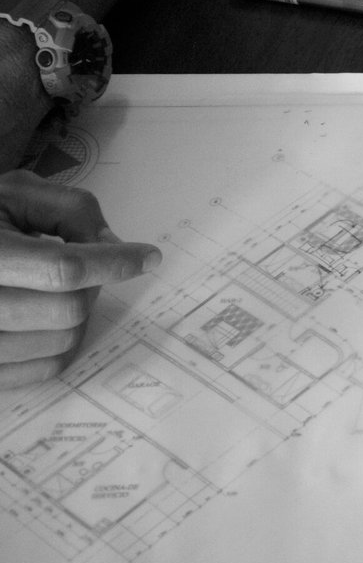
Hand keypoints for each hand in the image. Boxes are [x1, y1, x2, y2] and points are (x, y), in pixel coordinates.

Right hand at [0, 170, 161, 389]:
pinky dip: (60, 343)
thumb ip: (69, 210)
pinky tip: (44, 317)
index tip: (147, 256)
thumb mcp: (14, 193)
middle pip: (69, 309)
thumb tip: (112, 245)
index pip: (64, 268)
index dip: (114, 262)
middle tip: (82, 267)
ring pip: (63, 342)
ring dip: (76, 315)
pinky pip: (46, 369)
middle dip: (91, 286)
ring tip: (52, 290)